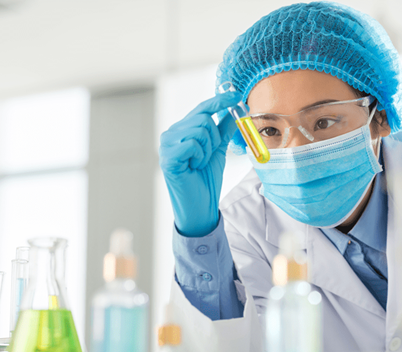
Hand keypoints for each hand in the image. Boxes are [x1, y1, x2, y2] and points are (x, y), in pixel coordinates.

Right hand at [159, 92, 241, 236]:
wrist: (199, 206)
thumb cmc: (205, 180)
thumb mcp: (218, 150)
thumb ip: (223, 129)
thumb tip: (234, 109)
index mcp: (181, 130)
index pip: (201, 109)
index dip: (219, 101)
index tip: (236, 94)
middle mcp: (171, 134)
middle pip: (203, 118)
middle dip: (213, 138)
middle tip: (207, 156)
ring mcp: (166, 145)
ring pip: (199, 130)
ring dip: (207, 149)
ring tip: (199, 163)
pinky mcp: (168, 156)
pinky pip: (193, 144)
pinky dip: (200, 156)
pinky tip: (193, 167)